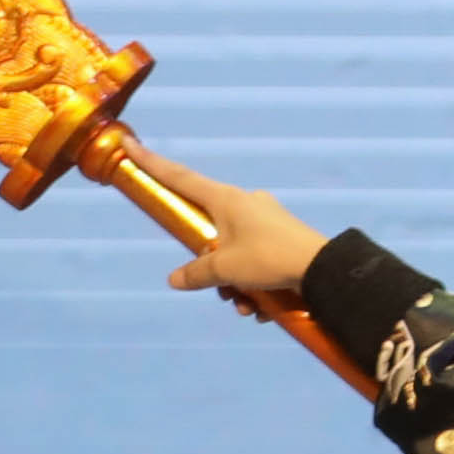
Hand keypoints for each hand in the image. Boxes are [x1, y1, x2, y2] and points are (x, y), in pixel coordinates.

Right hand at [129, 145, 327, 314]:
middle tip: (222, 289)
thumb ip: (196, 273)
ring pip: (233, 253)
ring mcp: (265, 220)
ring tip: (246, 306)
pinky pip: (256, 263)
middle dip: (210, 268)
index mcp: (225, 198)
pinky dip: (255, 287)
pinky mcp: (282, 238)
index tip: (129, 144)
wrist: (324, 270)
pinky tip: (264, 309)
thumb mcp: (224, 269)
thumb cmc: (268, 259)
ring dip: (235, 285)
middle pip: (209, 231)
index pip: (179, 178)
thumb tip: (175, 279)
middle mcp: (244, 203)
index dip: (151, 163)